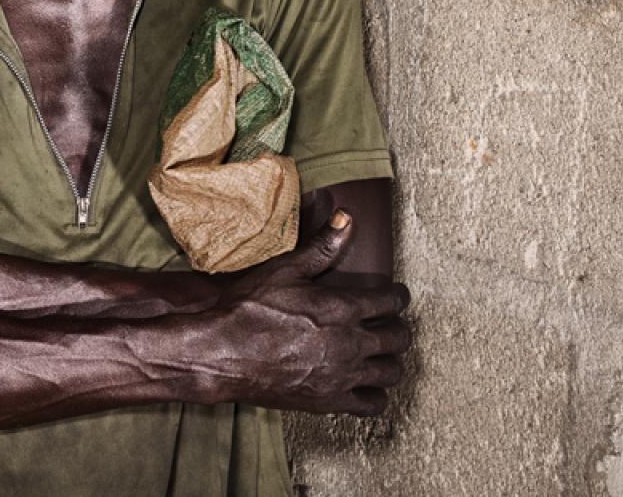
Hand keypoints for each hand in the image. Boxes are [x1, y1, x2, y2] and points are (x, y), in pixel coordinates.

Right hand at [199, 213, 411, 415]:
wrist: (222, 352)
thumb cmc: (249, 309)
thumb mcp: (283, 270)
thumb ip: (321, 248)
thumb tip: (347, 218)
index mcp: (342, 308)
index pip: (391, 301)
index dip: (398, 296)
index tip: (396, 295)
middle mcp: (351, 343)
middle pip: (399, 338)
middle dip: (399, 328)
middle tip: (390, 323)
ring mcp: (344, 375)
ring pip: (392, 372)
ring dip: (391, 360)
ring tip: (380, 354)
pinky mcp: (332, 401)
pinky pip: (374, 403)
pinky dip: (377, 394)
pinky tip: (366, 385)